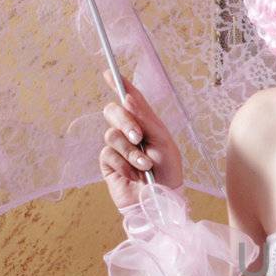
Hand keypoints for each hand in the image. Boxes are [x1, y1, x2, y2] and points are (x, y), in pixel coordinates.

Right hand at [100, 75, 182, 214]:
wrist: (162, 201)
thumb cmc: (168, 172)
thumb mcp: (164, 143)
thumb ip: (146, 120)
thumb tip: (127, 99)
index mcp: (145, 124)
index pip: (131, 100)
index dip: (120, 85)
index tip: (109, 73)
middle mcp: (129, 132)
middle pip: (114, 111)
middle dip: (125, 121)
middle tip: (138, 136)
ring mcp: (118, 148)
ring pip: (111, 134)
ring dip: (130, 151)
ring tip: (144, 166)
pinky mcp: (109, 164)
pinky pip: (107, 153)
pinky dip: (124, 163)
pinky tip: (134, 174)